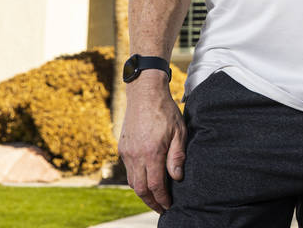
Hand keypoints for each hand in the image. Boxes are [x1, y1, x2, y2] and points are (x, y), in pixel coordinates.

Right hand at [118, 73, 185, 213]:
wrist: (144, 94)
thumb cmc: (166, 110)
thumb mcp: (179, 131)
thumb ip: (177, 155)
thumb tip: (177, 177)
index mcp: (151, 152)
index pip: (156, 185)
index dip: (162, 199)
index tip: (168, 206)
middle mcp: (136, 155)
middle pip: (141, 188)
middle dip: (151, 201)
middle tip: (161, 208)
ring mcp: (127, 152)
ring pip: (132, 182)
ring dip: (143, 193)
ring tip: (154, 198)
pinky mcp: (123, 148)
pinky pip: (129, 170)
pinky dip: (137, 179)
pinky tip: (146, 180)